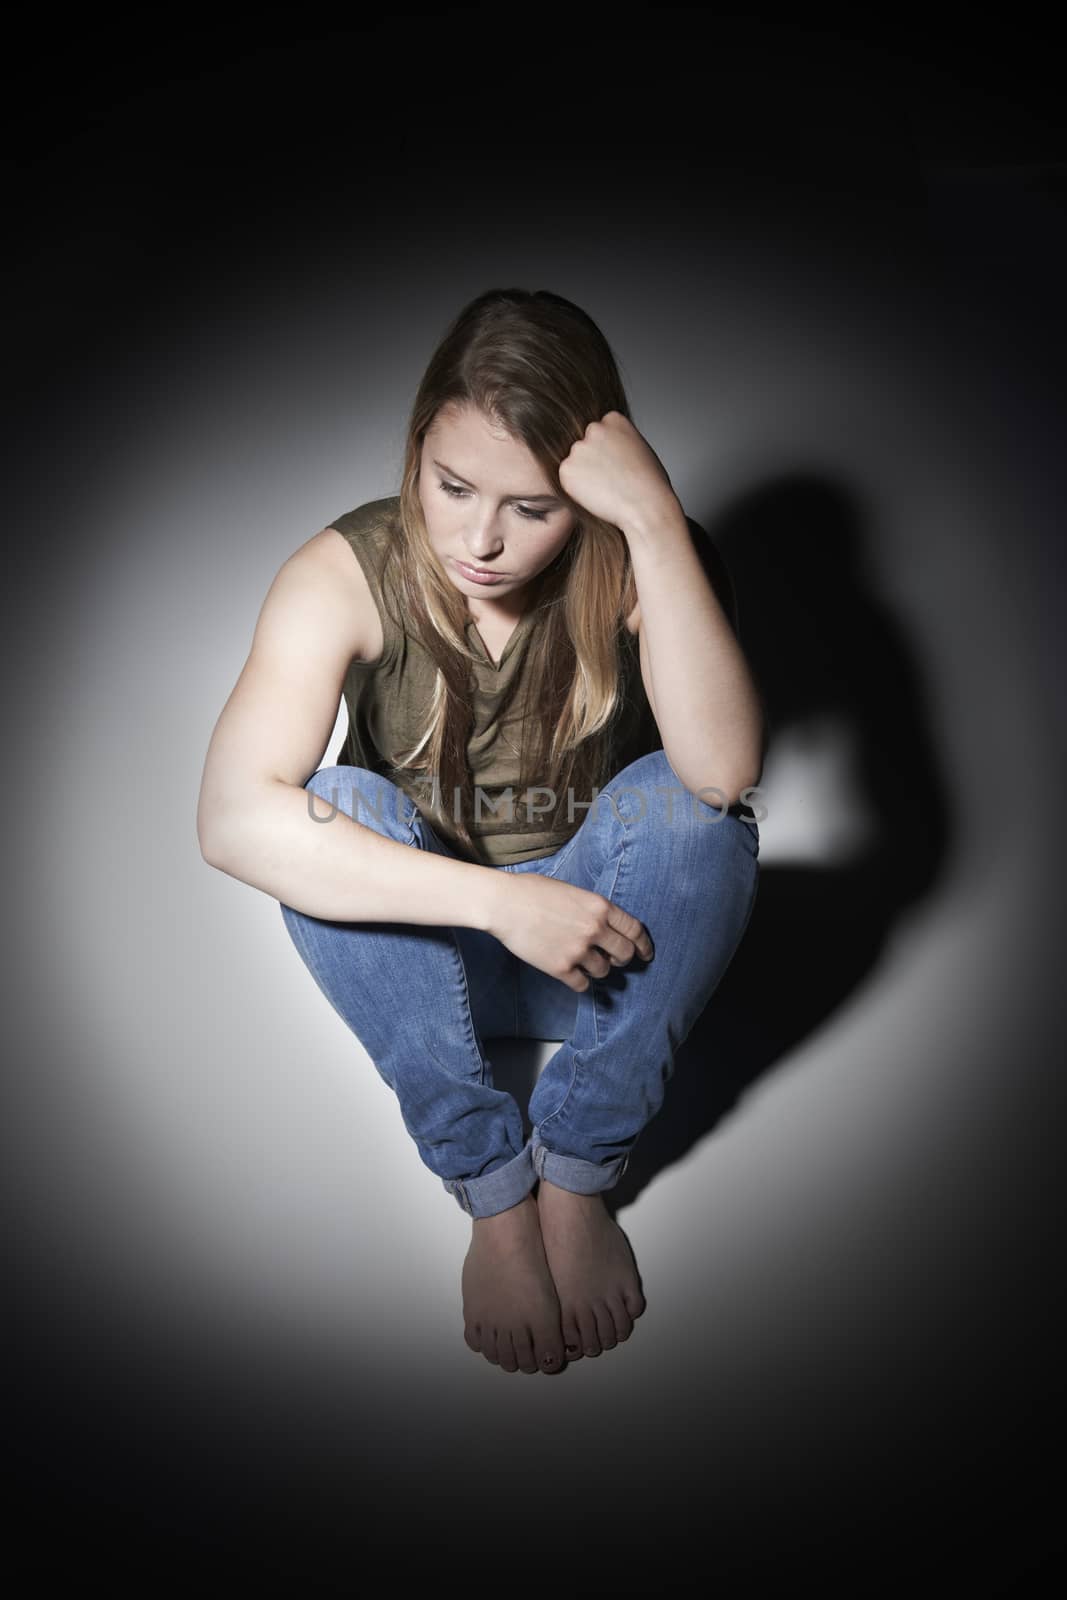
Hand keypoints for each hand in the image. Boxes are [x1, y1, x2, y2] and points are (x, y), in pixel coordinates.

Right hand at [485, 871, 653, 993]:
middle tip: (615, 961)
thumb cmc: (533, 891)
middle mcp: (594, 929)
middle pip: (624, 954)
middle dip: (622, 959)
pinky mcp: (561, 968)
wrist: (504, 903)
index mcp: (600, 907)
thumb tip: (604, 926)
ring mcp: (578, 950)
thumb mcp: (573, 892)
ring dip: (598, 970)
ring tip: (585, 963)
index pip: (634, 930)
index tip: (645, 954)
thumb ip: (592, 909)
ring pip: (604, 971)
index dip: (643, 945)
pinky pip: (582, 985)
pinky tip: (573, 975)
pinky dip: (580, 982)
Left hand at [558, 410, 678, 535]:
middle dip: (592, 461)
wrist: (646, 504)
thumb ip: (620, 442)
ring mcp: (579, 448)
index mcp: (614, 419)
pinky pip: (567, 479)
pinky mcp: (567, 469)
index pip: (600, 432)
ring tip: (606, 490)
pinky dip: (576, 490)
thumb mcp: (640, 448)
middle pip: (586, 445)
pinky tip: (596, 496)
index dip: (607, 451)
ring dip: (584, 475)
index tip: (615, 465)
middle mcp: (594, 428)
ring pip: (575, 463)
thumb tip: (609, 449)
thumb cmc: (650, 483)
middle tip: (608, 480)